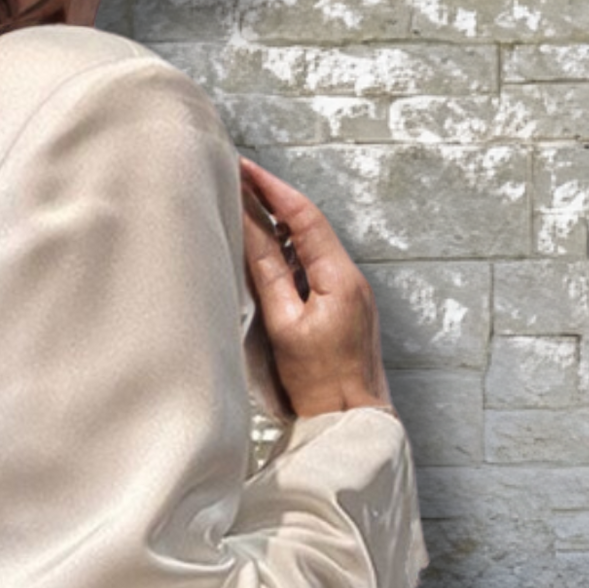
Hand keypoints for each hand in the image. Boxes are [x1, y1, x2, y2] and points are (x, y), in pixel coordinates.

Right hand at [238, 155, 395, 420]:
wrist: (352, 420)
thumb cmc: (318, 382)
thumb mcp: (283, 323)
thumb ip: (267, 270)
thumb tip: (249, 226)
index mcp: (340, 276)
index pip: (303, 216)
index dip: (271, 188)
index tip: (242, 167)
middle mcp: (352, 278)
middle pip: (309, 226)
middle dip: (273, 201)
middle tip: (237, 181)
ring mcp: (350, 293)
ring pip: (310, 247)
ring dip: (279, 227)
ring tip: (244, 209)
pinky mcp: (344, 308)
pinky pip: (313, 268)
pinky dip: (288, 254)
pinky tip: (265, 254)